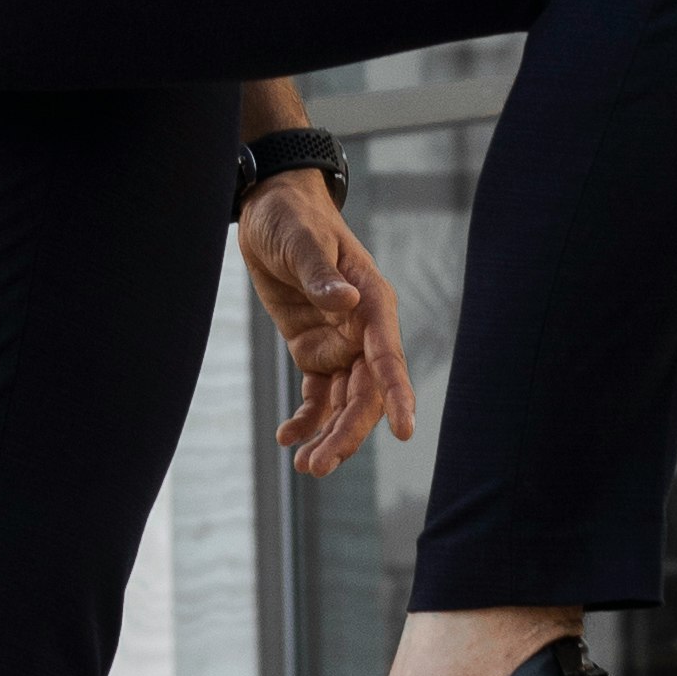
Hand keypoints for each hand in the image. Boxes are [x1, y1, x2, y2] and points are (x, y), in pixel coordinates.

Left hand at [238, 165, 415, 477]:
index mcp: (373, 302)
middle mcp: (363, 329)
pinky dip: (306, 419)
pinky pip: (317, 395)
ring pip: (343, 402)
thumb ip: (322, 274)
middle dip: (348, 432)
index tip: (405, 431)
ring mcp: (339, 343)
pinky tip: (288, 439)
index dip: (397, 392)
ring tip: (306, 467)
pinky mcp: (314, 349)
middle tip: (319, 466)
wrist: (271, 208)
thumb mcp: (302, 239)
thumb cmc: (292, 217)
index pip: (388, 355)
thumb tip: (346, 302)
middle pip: (366, 392)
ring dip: (328, 435)